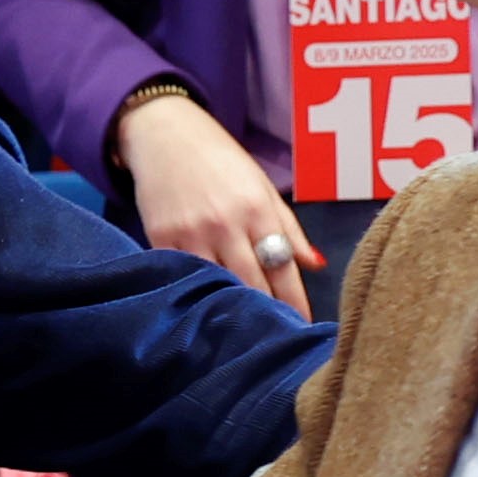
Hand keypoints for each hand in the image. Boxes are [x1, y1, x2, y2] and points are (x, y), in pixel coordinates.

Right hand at [115, 86, 317, 315]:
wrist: (166, 136)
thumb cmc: (221, 162)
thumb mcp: (261, 187)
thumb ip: (288, 227)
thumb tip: (316, 264)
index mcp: (257, 209)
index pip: (282, 266)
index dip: (294, 302)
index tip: (303, 328)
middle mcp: (225, 223)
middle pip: (252, 282)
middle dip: (267, 312)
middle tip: (277, 340)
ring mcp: (190, 232)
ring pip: (216, 284)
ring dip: (232, 309)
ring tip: (245, 335)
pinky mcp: (161, 237)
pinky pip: (182, 275)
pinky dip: (195, 293)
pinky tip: (205, 311)